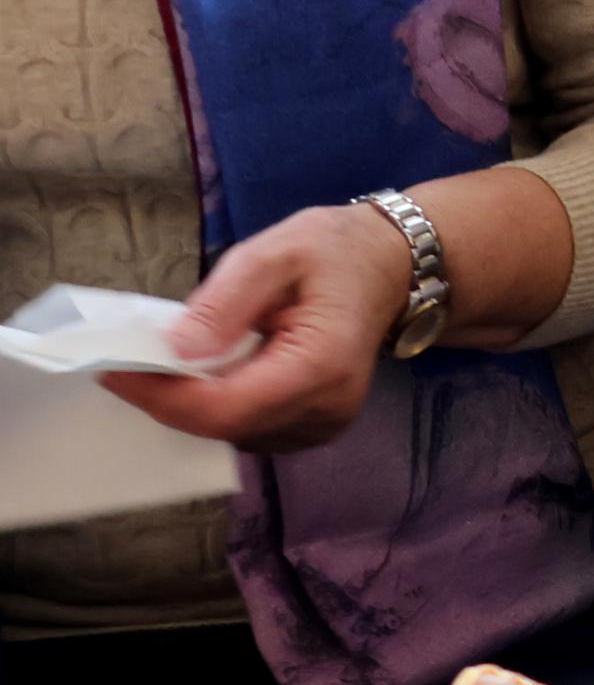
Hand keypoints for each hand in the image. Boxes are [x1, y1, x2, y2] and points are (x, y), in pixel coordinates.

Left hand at [99, 203, 412, 450]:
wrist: (389, 265)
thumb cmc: (335, 250)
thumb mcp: (274, 252)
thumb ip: (223, 303)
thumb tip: (174, 350)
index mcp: (321, 365)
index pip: (224, 408)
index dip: (161, 395)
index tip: (114, 369)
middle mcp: (326, 409)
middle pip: (223, 426)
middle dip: (169, 397)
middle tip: (132, 359)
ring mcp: (323, 425)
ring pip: (231, 434)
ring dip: (191, 403)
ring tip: (169, 362)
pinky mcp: (314, 428)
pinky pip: (248, 430)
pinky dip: (216, 406)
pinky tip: (209, 373)